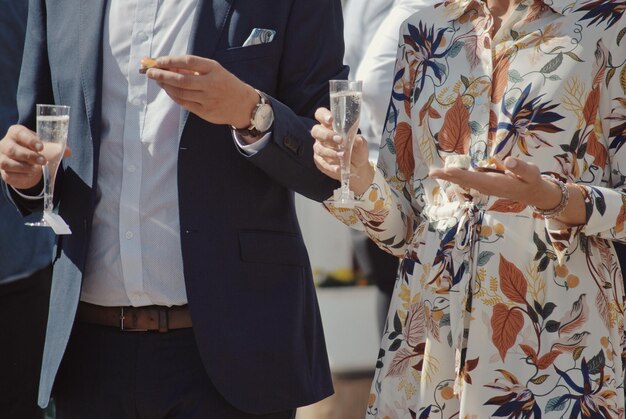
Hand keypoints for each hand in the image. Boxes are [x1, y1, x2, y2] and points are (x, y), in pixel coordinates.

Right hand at [0, 125, 71, 189]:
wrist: (24, 163)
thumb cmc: (34, 150)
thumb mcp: (44, 146)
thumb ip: (56, 148)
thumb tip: (68, 151)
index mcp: (16, 132)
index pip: (20, 133)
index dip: (30, 140)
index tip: (41, 147)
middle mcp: (5, 143)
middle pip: (12, 149)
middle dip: (29, 156)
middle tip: (43, 161)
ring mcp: (1, 157)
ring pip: (7, 163)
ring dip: (24, 167)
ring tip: (36, 170)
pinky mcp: (2, 170)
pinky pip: (8, 174)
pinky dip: (21, 176)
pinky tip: (30, 175)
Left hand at [145, 55, 257, 128]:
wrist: (243, 105)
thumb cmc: (225, 84)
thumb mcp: (214, 71)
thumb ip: (193, 69)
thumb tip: (168, 65)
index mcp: (214, 69)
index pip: (188, 62)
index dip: (171, 61)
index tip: (158, 61)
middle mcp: (211, 84)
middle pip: (181, 79)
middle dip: (162, 75)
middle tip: (150, 72)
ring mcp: (208, 99)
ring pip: (180, 92)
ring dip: (165, 86)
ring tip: (158, 81)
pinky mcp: (205, 112)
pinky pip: (184, 103)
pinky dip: (173, 96)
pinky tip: (168, 91)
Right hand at [311, 107, 372, 195]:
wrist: (357, 168)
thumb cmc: (357, 151)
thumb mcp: (362, 145)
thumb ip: (359, 142)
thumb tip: (358, 139)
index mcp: (330, 125)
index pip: (320, 114)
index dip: (323, 115)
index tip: (331, 119)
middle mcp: (322, 135)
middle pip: (316, 131)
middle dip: (327, 135)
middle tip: (340, 140)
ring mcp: (319, 148)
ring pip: (319, 148)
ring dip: (331, 152)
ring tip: (343, 156)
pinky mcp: (319, 161)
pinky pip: (322, 162)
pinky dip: (331, 165)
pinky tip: (339, 168)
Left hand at [429, 157, 561, 208]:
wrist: (532, 193)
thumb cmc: (531, 181)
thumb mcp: (531, 173)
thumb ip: (520, 167)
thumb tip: (508, 160)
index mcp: (495, 184)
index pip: (474, 178)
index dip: (460, 174)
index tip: (447, 170)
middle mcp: (486, 187)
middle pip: (464, 181)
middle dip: (448, 176)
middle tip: (431, 172)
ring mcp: (484, 187)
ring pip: (464, 181)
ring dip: (449, 177)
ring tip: (434, 172)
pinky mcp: (484, 185)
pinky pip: (467, 180)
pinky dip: (456, 176)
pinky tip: (447, 173)